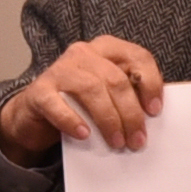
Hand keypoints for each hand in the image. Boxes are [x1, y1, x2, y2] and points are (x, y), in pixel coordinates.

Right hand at [0, 36, 163, 164]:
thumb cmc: (78, 103)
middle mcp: (83, 53)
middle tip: (137, 140)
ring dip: (109, 120)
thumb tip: (150, 118)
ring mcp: (59, 70)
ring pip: (92, 89)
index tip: (155, 111)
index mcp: (106, 49)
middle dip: (131, 113)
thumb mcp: (107, 94)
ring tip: (117, 142)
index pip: (137, 56)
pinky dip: (73, 120)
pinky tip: (84, 135)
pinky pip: (58, 104)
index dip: (151, 83)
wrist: (36, 114)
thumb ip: (128, 96)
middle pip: (116, 79)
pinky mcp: (39, 91)